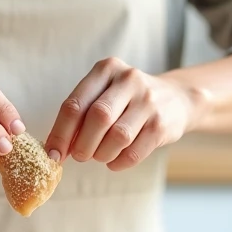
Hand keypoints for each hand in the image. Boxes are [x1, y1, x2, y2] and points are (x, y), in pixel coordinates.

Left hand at [44, 57, 196, 170]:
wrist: (177, 98)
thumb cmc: (128, 99)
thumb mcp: (105, 93)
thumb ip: (81, 113)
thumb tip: (57, 148)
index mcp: (106, 69)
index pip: (75, 103)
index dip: (60, 132)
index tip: (53, 153)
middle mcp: (129, 80)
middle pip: (97, 117)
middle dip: (82, 144)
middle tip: (79, 156)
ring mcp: (148, 101)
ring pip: (117, 136)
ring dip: (101, 154)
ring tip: (99, 156)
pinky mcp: (162, 124)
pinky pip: (134, 152)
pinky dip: (119, 163)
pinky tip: (114, 161)